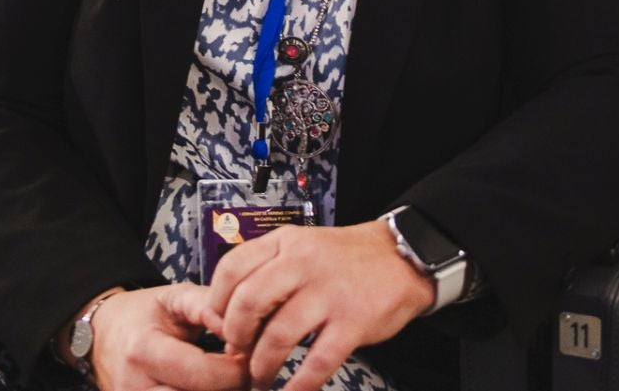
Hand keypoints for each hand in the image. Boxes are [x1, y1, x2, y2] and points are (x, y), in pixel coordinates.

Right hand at [89, 284, 246, 390]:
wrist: (103, 335)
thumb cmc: (142, 315)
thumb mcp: (173, 298)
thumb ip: (209, 307)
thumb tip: (242, 327)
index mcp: (143, 351)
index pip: (201, 374)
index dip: (236, 369)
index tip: (248, 354)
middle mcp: (135, 388)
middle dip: (231, 388)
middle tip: (244, 372)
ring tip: (225, 379)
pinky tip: (207, 387)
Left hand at [206, 221, 433, 390]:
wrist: (402, 258)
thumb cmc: (345, 259)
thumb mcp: (302, 247)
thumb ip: (268, 273)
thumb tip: (231, 318)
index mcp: (286, 242)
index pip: (232, 268)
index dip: (216, 302)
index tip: (217, 324)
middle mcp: (303, 263)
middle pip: (249, 303)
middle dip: (235, 337)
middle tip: (237, 353)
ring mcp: (329, 292)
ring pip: (278, 336)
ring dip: (262, 366)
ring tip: (261, 378)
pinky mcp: (353, 322)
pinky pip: (317, 362)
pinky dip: (300, 384)